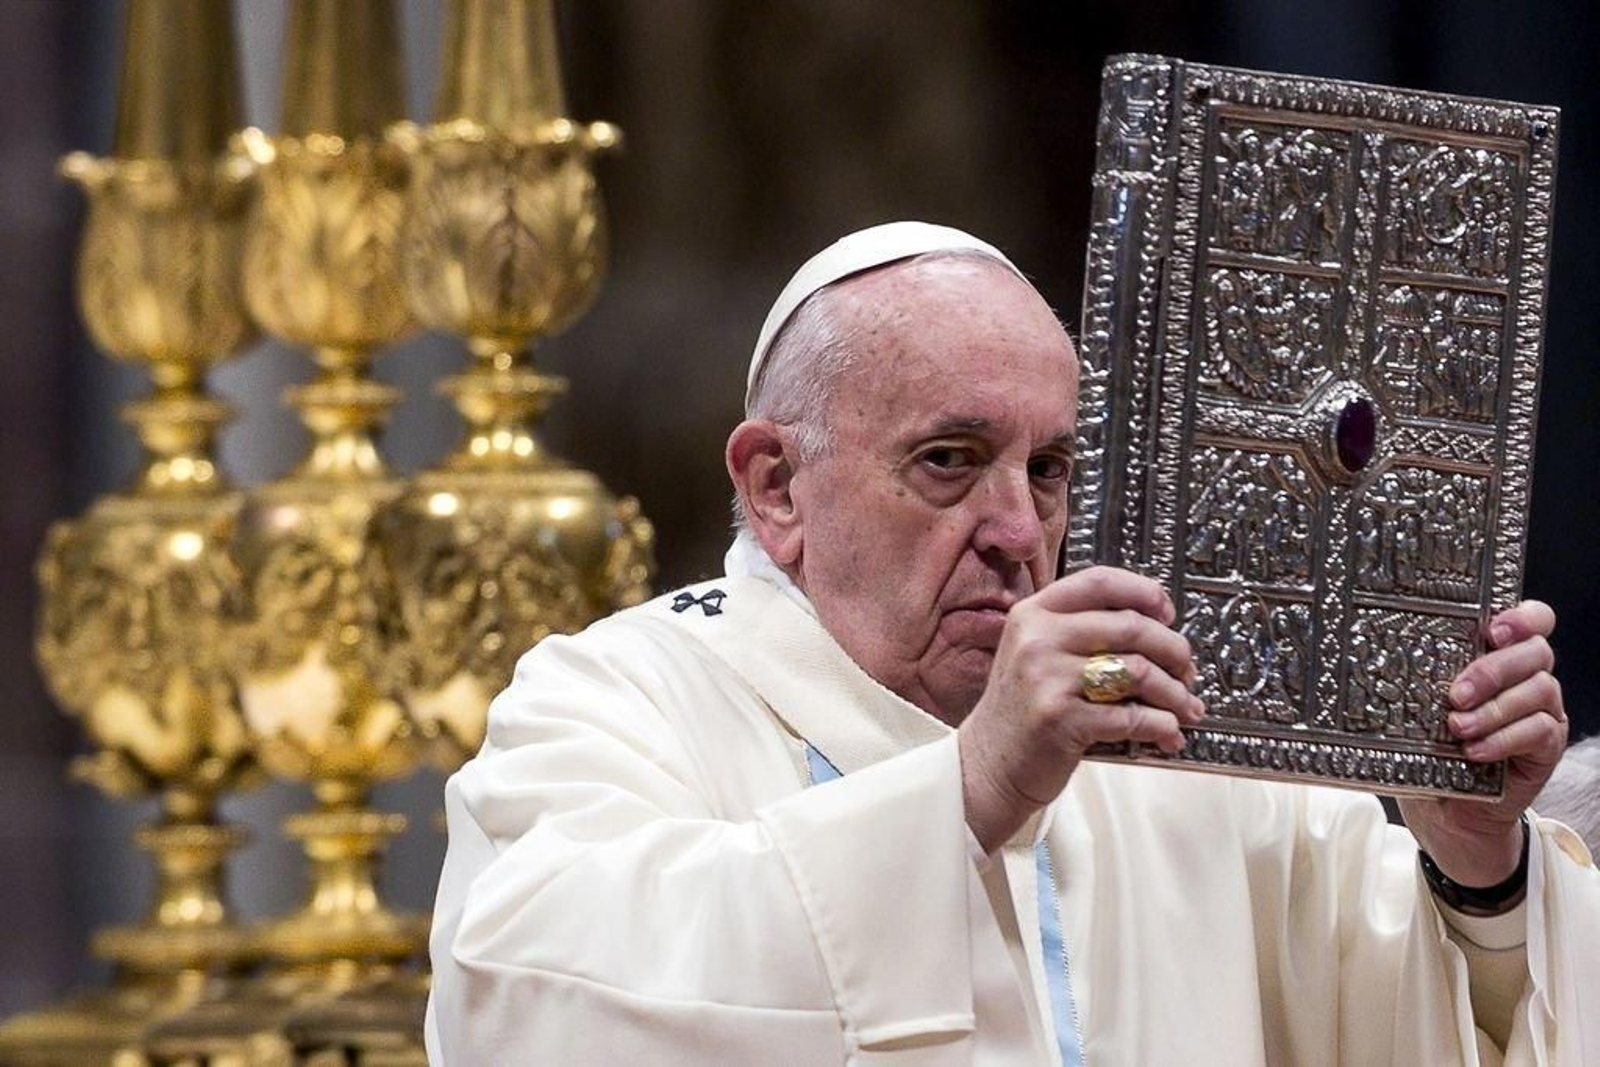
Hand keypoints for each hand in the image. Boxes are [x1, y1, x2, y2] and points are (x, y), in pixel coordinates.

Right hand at [958, 566, 1204, 851]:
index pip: (1100, 581)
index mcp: (1033, 614)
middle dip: (1174, 649)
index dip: (1145, 592)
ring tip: (1185, 708)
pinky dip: (1161, 725)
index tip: (1168, 613)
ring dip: (1174, 693)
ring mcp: (1046, 678)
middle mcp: (1037, 639)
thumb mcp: (1034, 655)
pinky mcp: (1060, 720)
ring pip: (1137, 671)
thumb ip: (1079, 632)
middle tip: (1187, 669)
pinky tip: (1167, 732)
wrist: (987, 765)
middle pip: (1131, 626)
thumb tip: (1154, 627)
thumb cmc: (1020, 711)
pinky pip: (1131, 716)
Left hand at [1399, 600, 1566, 887]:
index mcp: (1499, 656)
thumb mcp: (1418, 710)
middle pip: (1536, 652)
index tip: (1492, 629)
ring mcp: (1543, 711)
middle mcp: (1528, 678)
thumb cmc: (1430, 750)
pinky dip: (1503, 739)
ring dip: (1494, 708)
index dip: (1522, 617)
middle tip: (1455, 693)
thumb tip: (1374, 654)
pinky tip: (1474, 751)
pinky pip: (1539, 732)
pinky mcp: (1547, 746)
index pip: (1532, 620)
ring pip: (1540, 690)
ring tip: (1457, 727)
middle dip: (1493, 669)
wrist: (1448, 812)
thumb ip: (1418, 680)